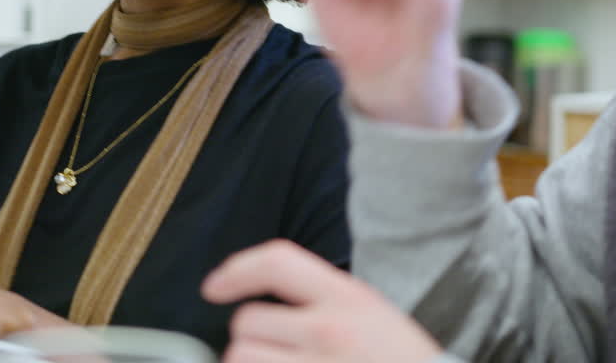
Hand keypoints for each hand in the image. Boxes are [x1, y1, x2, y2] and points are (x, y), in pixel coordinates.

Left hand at [203, 240, 442, 362]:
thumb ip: (321, 300)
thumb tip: (261, 297)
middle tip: (272, 351)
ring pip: (242, 360)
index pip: (277, 262)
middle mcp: (330, 332)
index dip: (237, 269)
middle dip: (249, 338)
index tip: (214, 287)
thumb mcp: (370, 312)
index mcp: (347, 299)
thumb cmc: (402, 361)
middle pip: (247, 323)